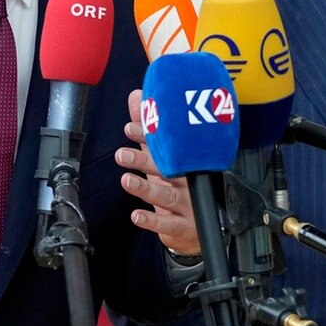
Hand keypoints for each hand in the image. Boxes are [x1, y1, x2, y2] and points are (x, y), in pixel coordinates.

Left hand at [115, 89, 199, 254]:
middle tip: (122, 154)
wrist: (203, 227)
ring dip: (146, 188)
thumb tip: (137, 97)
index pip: (167, 146)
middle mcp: (188, 181)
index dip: (148, 137)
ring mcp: (188, 205)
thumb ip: (149, 131)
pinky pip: (169, 225)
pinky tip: (137, 216)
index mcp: (185, 161)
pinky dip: (152, 221)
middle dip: (143, 160)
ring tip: (127, 181)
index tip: (130, 127)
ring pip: (167, 195)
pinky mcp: (184, 227)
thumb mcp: (162, 159)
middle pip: (167, 168)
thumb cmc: (179, 188)